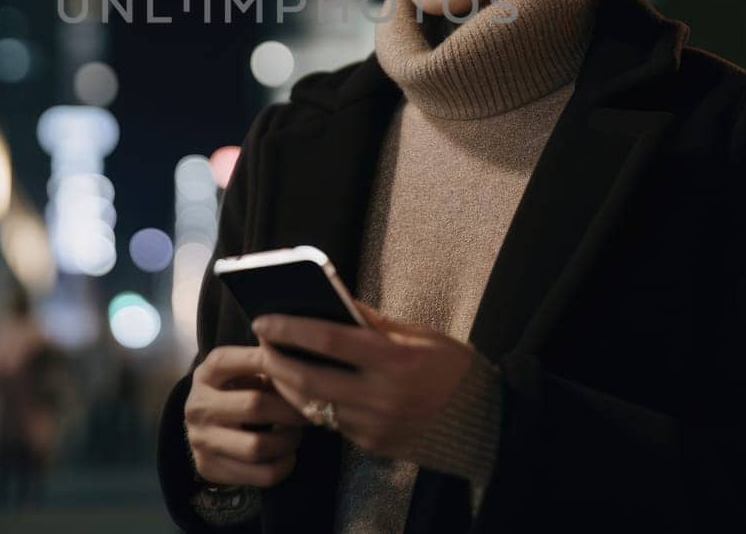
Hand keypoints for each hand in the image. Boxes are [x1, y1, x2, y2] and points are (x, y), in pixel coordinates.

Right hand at [185, 345, 310, 486]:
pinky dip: (284, 465)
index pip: (248, 362)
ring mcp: (200, 439)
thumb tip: (301, 354)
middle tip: (311, 410)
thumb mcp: (242, 370)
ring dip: (289, 441)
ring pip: (258, 446)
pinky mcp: (208, 468)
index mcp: (207, 373)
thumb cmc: (235, 390)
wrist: (202, 425)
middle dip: (291, 410)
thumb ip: (267, 361)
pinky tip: (288, 455)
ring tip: (297, 433)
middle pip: (255, 406)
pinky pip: (260, 474)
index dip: (282, 366)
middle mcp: (197, 405)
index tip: (307, 373)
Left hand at [253, 300, 476, 462]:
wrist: (484, 422)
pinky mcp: (373, 445)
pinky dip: (314, 403)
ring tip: (275, 363)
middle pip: (308, 379)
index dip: (290, 329)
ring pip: (312, 406)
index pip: (327, 339)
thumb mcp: (419, 334)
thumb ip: (372, 322)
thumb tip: (331, 301)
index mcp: (395, 359)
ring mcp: (375, 426)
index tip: (263, 319)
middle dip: (275, 360)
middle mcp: (382, 396)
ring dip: (286, 385)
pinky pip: (332, 423)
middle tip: (261, 343)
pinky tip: (305, 387)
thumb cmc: (451, 367)